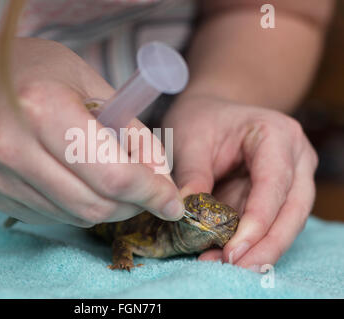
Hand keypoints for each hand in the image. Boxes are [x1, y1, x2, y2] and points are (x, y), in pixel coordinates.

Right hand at [0, 37, 183, 226]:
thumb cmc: (37, 71)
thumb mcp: (93, 83)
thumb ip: (131, 131)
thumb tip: (160, 176)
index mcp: (42, 109)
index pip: (111, 173)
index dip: (151, 191)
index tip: (172, 200)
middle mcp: (13, 148)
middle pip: (94, 204)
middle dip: (133, 205)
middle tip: (150, 192)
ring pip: (75, 216)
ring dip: (109, 207)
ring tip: (117, 181)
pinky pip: (54, 216)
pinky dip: (80, 206)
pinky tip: (82, 182)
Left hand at [163, 95, 317, 268]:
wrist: (209, 111)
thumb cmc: (201, 118)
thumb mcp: (189, 139)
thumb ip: (192, 175)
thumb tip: (188, 215)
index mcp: (276, 135)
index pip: (275, 183)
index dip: (257, 220)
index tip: (234, 248)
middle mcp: (295, 158)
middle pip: (292, 210)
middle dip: (265, 244)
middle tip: (236, 268)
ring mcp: (291, 178)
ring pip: (286, 222)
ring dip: (258, 249)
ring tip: (225, 265)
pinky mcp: (276, 195)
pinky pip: (269, 223)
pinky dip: (249, 242)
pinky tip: (226, 256)